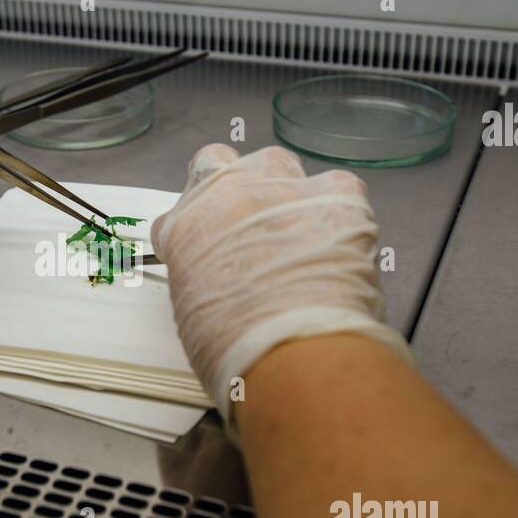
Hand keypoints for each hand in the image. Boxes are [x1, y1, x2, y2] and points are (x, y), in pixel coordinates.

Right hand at [151, 143, 412, 420]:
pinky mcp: (336, 196)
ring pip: (277, 163)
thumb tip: (220, 278)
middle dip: (232, 188)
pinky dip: (337, 208)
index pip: (179, 212)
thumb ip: (199, 278)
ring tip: (298, 232)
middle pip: (220, 163)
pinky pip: (336, 186)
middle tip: (250, 227)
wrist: (296, 355)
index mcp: (184, 229)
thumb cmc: (239, 352)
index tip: (211, 248)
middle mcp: (228, 196)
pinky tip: (338, 239)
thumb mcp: (192, 317)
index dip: (199, 230)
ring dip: (282, 189)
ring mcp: (282, 189)